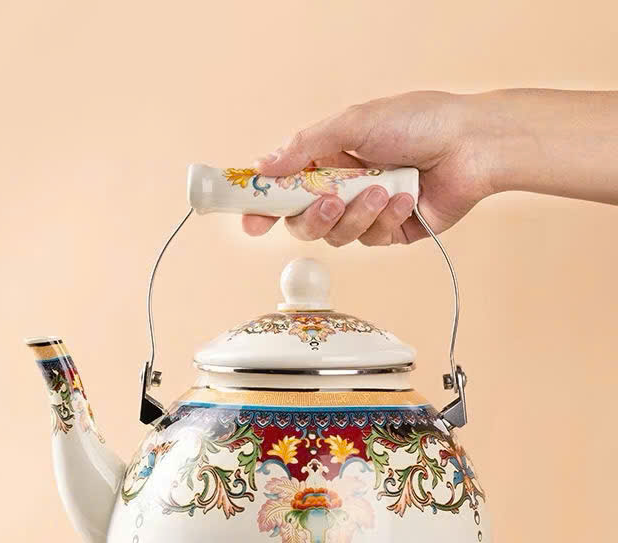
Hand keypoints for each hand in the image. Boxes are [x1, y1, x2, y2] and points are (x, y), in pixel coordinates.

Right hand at [242, 91, 495, 246]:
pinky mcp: (390, 232)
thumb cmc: (419, 121)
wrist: (472, 144)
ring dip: (357, 214)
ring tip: (383, 189)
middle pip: (303, 222)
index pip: (284, 190)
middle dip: (314, 216)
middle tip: (330, 201)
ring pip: (336, 236)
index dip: (264, 208)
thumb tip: (263, 166)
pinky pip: (371, 239)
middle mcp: (341, 188)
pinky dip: (387, 217)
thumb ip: (304, 147)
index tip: (252, 222)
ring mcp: (365, 212)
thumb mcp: (353, 122)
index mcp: (327, 158)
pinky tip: (406, 196)